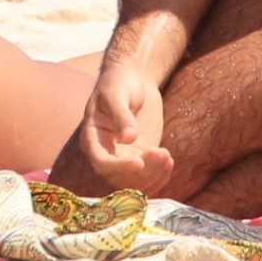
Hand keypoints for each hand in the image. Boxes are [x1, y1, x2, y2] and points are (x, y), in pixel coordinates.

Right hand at [78, 60, 173, 194]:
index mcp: (93, 138)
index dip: (118, 167)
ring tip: (166, 156)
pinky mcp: (141, 157)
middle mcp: (106, 153)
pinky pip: (148, 177)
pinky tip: (168, 159)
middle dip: (141, 172)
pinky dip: (160, 175)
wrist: (133, 78)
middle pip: (119, 178)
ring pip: (135, 182)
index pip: (101, 162)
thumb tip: (128, 139)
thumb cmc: (119, 82)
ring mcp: (124, 157)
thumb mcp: (116, 93)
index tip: (139, 162)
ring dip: (153, 175)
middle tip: (160, 154)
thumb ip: (121, 115)